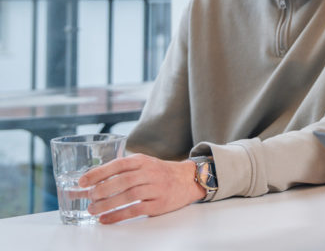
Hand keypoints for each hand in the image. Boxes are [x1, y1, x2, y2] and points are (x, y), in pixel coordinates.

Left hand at [77, 153, 204, 223]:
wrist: (188, 179)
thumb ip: (119, 172)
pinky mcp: (160, 204)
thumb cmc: (159, 173)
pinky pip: (136, 210)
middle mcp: (150, 172)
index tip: (81, 182)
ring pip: (129, 195)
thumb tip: (87, 184)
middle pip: (123, 180)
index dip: (98, 173)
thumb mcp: (142, 165)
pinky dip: (119, 215)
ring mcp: (156, 188)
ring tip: (93, 210)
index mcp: (142, 161)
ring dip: (108, 204)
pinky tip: (106, 219)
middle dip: (102, 190)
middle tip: (88, 198)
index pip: (118, 164)